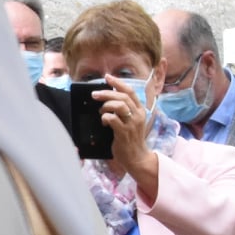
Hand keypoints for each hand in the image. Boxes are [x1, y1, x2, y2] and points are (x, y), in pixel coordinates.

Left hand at [99, 76, 157, 196]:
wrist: (137, 157)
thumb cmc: (130, 139)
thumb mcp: (131, 121)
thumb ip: (124, 110)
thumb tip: (109, 97)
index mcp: (140, 110)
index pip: (130, 91)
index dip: (118, 83)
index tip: (107, 77)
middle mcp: (138, 115)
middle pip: (122, 97)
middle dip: (106, 93)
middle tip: (94, 94)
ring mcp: (132, 124)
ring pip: (119, 105)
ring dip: (106, 105)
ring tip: (100, 110)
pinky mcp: (124, 133)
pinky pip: (112, 119)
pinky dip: (105, 117)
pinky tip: (104, 122)